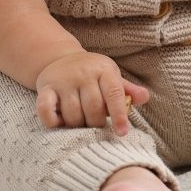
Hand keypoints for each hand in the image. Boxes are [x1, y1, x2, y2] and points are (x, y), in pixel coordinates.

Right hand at [34, 51, 149, 133]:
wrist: (59, 58)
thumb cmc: (92, 73)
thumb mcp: (111, 76)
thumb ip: (127, 90)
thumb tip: (145, 97)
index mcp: (103, 70)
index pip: (114, 94)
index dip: (119, 115)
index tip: (122, 132)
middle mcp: (83, 73)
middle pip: (93, 109)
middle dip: (96, 123)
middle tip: (95, 124)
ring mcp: (63, 80)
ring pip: (72, 114)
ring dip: (77, 125)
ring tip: (80, 122)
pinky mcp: (45, 88)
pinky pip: (46, 110)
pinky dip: (52, 121)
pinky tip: (59, 123)